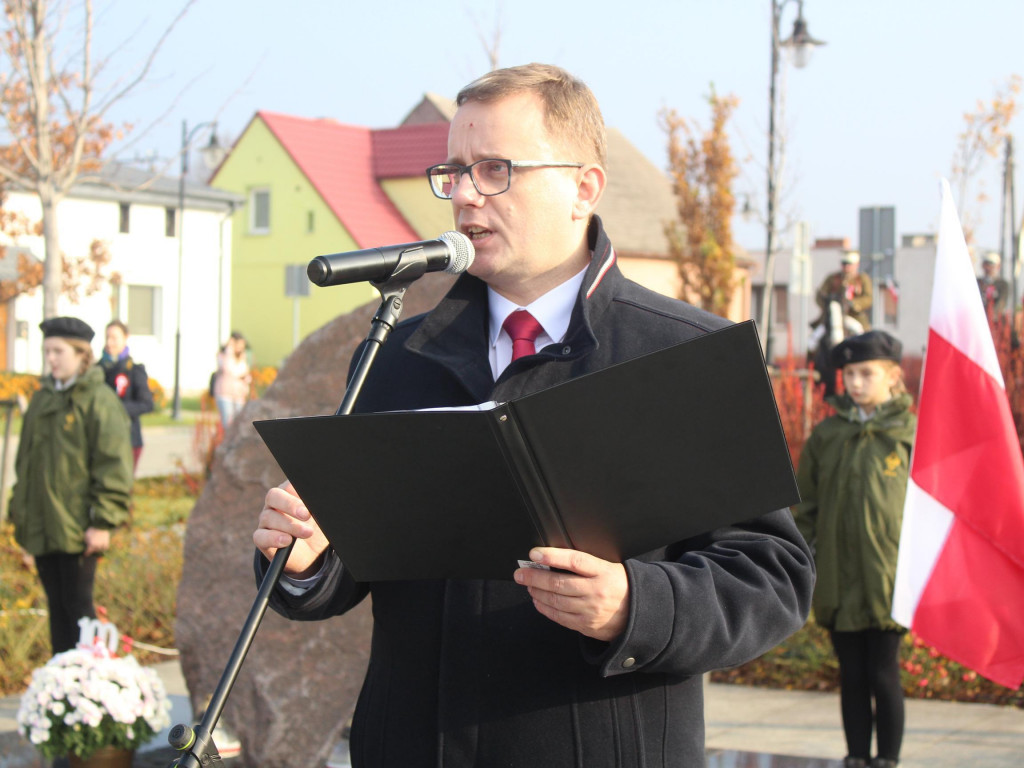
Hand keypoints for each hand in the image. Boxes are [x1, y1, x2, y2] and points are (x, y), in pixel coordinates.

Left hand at [83, 528, 110, 555]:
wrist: (101, 526)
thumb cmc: (91, 530)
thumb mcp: (86, 536)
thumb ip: (86, 541)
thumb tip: (87, 544)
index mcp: (91, 545)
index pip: (88, 552)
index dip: (86, 553)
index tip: (85, 555)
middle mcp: (97, 546)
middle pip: (94, 551)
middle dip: (92, 550)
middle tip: (91, 549)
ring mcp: (102, 544)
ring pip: (100, 549)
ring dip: (98, 549)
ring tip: (96, 547)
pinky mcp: (107, 541)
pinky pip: (105, 547)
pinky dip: (104, 548)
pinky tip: (102, 547)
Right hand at [253, 481, 329, 576]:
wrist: (311, 553)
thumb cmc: (317, 528)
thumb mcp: (322, 517)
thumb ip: (319, 507)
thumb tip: (320, 505)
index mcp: (289, 494)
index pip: (289, 485)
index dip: (298, 491)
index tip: (311, 501)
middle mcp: (275, 504)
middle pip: (273, 496)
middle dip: (290, 504)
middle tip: (307, 515)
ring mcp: (266, 521)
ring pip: (268, 517)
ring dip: (289, 525)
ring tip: (307, 533)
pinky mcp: (262, 539)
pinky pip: (260, 536)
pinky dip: (273, 538)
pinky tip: (287, 541)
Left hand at [514, 547, 629, 641]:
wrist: (638, 612)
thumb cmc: (618, 584)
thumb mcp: (607, 567)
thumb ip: (583, 564)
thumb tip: (551, 558)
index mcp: (603, 571)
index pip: (575, 561)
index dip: (553, 556)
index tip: (535, 553)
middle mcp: (596, 591)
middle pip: (559, 583)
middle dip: (535, 577)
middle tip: (520, 573)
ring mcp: (591, 610)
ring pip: (556, 601)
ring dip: (537, 592)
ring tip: (527, 585)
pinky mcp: (586, 625)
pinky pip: (560, 617)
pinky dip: (545, 608)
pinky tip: (537, 600)